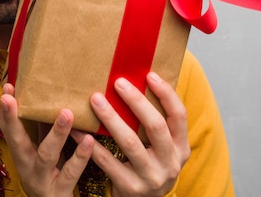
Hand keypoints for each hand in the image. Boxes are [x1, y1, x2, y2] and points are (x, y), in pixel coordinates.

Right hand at [0, 83, 93, 196]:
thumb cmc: (50, 176)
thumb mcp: (42, 153)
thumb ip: (42, 129)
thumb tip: (46, 97)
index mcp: (21, 154)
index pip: (8, 129)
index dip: (6, 110)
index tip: (7, 89)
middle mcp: (27, 166)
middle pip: (17, 141)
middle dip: (13, 118)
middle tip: (12, 97)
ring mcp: (42, 179)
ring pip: (47, 155)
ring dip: (57, 133)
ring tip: (67, 113)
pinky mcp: (60, 192)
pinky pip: (70, 173)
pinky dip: (80, 156)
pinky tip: (89, 140)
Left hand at [71, 73, 189, 196]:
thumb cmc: (149, 163)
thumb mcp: (161, 147)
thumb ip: (154, 122)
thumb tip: (138, 80)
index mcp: (181, 147)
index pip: (179, 115)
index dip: (166, 94)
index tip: (149, 74)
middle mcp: (171, 163)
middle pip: (155, 126)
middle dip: (135, 101)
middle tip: (117, 82)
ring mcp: (152, 177)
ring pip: (130, 142)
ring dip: (111, 118)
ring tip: (95, 99)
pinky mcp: (131, 188)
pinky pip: (108, 162)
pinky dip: (92, 144)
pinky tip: (79, 130)